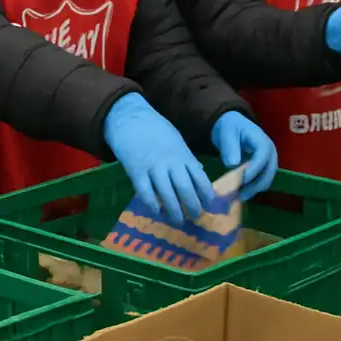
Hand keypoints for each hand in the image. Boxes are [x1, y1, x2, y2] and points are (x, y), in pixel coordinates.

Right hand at [103, 93, 215, 224]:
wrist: (130, 119)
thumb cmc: (155, 128)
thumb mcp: (177, 140)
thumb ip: (187, 157)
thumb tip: (199, 172)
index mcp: (183, 154)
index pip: (199, 177)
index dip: (206, 193)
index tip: (209, 205)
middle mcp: (171, 163)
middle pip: (185, 188)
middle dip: (192, 205)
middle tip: (196, 217)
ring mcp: (153, 168)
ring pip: (167, 194)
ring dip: (174, 210)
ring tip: (179, 221)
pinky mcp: (136, 171)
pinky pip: (146, 192)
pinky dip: (153, 204)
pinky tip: (157, 212)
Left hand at [211, 111, 278, 200]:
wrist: (232, 127)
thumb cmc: (230, 128)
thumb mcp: (227, 133)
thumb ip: (230, 148)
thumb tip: (233, 164)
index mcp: (263, 142)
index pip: (262, 159)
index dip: (253, 171)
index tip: (240, 181)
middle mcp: (270, 154)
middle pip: (268, 173)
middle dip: (253, 186)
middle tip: (237, 195)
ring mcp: (268, 163)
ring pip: (265, 181)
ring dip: (252, 190)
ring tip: (235, 196)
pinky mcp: (263, 171)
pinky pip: (260, 183)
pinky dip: (251, 189)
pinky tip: (238, 194)